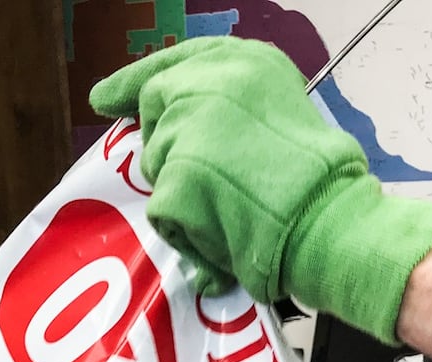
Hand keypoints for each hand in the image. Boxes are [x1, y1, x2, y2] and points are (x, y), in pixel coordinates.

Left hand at [89, 37, 431, 344]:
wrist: (328, 220)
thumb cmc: (318, 180)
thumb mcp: (281, 110)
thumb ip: (232, 107)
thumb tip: (180, 123)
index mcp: (245, 60)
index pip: (176, 61)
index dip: (135, 80)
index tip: (103, 99)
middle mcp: (213, 80)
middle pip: (156, 107)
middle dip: (164, 143)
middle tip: (191, 176)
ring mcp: (192, 126)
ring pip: (156, 161)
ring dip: (180, 189)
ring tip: (228, 205)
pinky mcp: (179, 174)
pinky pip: (161, 209)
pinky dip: (185, 229)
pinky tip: (220, 231)